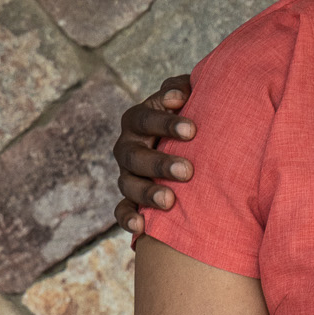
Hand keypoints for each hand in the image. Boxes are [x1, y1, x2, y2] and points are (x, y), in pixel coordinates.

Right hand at [113, 77, 194, 235]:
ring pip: (128, 185)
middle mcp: (128, 147)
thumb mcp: (187, 96)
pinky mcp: (131, 199)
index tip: (192, 129)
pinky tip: (142, 227)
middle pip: (134, 155)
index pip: (145, 118)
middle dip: (160, 163)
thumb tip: (182, 93)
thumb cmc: (190, 115)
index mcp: (138, 119)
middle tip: (187, 171)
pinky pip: (122, 210)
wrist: (191, 142)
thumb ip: (183, 87)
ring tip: (170, 202)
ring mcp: (128, 174)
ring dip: (147, 193)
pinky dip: (128, 219)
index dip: (165, 123)